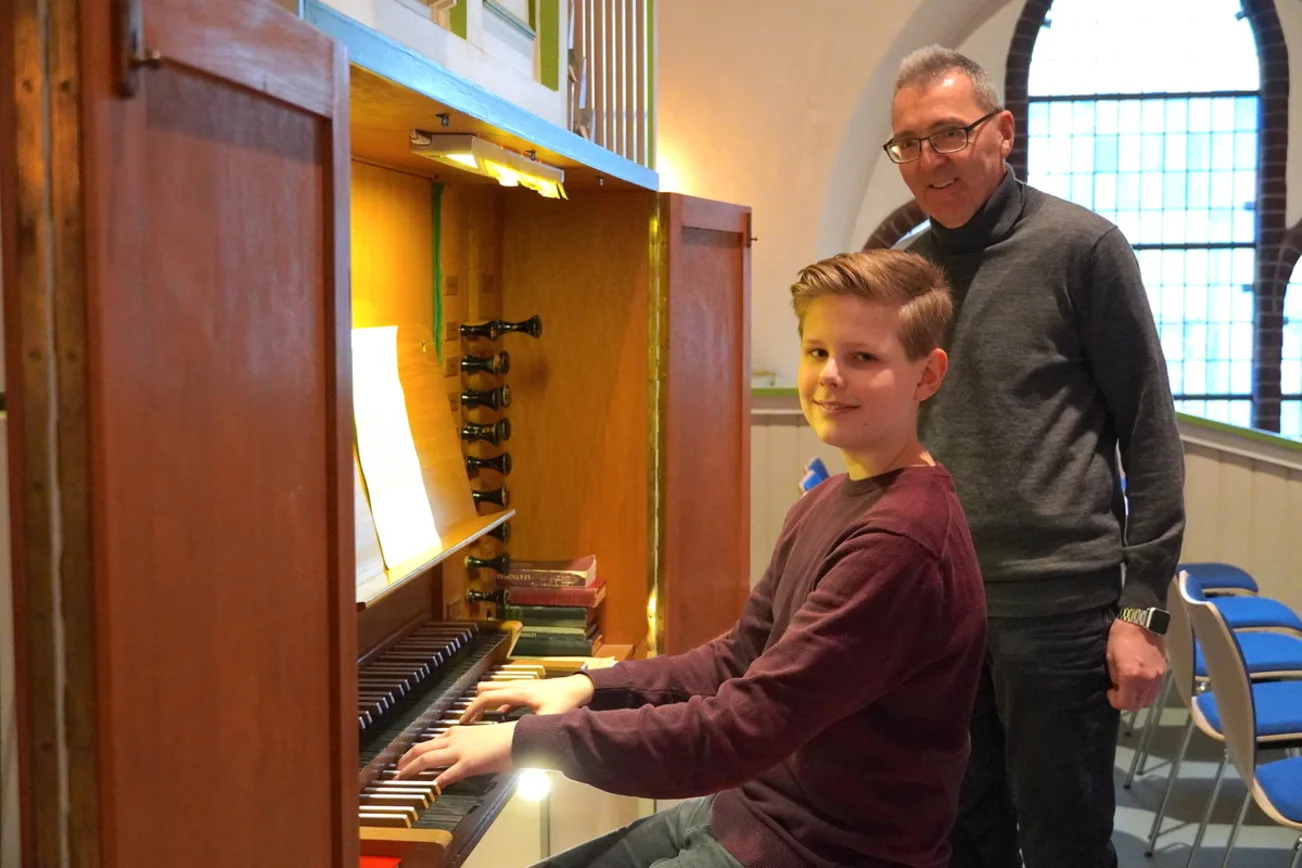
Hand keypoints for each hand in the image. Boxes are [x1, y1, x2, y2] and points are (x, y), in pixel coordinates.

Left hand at [395, 722, 516, 787]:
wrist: (520, 737)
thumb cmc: (506, 738)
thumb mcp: (481, 738)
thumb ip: (468, 746)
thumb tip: (462, 757)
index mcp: (458, 731)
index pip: (431, 742)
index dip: (416, 752)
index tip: (409, 759)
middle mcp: (454, 738)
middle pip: (421, 749)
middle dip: (405, 761)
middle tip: (396, 771)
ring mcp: (459, 751)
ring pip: (426, 759)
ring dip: (411, 770)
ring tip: (401, 779)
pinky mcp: (467, 764)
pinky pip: (446, 775)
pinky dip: (434, 782)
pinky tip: (428, 789)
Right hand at [458, 673, 593, 723]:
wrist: (579, 687)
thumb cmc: (566, 701)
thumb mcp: (551, 719)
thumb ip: (539, 733)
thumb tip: (528, 751)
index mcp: (518, 693)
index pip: (487, 697)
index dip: (473, 709)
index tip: (464, 720)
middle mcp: (516, 687)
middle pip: (486, 690)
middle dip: (474, 704)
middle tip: (467, 720)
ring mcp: (521, 686)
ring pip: (494, 689)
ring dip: (485, 701)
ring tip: (478, 718)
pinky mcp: (526, 689)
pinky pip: (505, 694)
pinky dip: (498, 702)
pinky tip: (500, 715)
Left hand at [1106, 618, 1165, 711]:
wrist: (1140, 623)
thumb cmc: (1120, 638)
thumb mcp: (1110, 658)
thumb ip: (1115, 677)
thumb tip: (1117, 688)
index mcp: (1131, 675)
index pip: (1126, 703)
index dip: (1115, 701)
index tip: (1110, 692)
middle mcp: (1147, 680)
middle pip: (1139, 705)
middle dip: (1127, 701)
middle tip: (1119, 691)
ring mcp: (1158, 677)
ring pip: (1149, 700)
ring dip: (1138, 698)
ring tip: (1129, 687)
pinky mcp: (1164, 672)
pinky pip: (1156, 691)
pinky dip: (1147, 692)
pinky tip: (1139, 683)